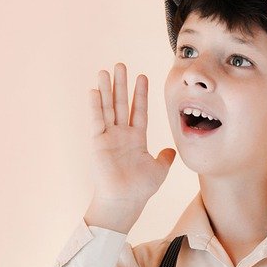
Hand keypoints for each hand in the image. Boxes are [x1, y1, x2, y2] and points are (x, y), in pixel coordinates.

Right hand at [87, 62, 175, 206]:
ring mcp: (109, 137)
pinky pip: (97, 120)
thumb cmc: (140, 189)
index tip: (142, 76)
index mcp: (136, 139)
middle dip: (121, 84)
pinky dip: (95, 106)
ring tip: (106, 70)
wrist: (125, 201)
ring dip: (106, 89)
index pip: (138, 110)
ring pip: (108, 108)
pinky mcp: (98, 143)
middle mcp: (121, 135)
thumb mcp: (159, 170)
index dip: (140, 94)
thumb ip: (165, 158)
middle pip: (121, 103)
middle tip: (121, 65)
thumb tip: (172, 151)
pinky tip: (94, 91)